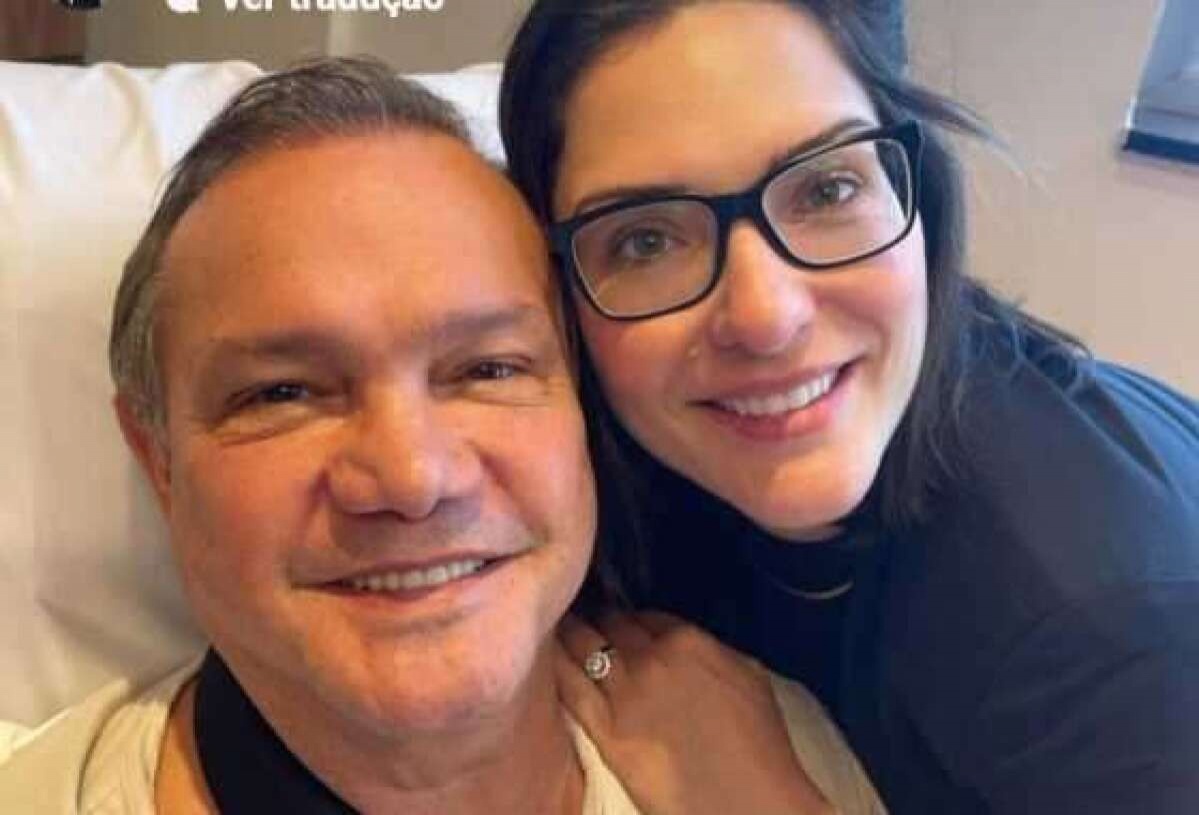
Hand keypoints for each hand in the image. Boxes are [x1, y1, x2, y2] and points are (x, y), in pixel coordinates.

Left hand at [556, 611, 834, 814]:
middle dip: (599, 621)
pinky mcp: (606, 730)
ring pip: (584, 647)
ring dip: (572, 634)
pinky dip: (558, 667)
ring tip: (559, 628)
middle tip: (584, 617)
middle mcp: (653, 659)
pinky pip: (572, 687)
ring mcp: (626, 694)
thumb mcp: (749, 676)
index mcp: (690, 642)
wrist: (746, 800)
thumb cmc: (761, 747)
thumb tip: (690, 645)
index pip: (647, 617)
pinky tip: (549, 657)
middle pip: (612, 626)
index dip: (632, 618)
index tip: (621, 621)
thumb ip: (713, 652)